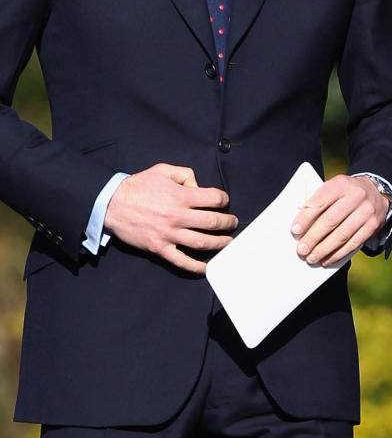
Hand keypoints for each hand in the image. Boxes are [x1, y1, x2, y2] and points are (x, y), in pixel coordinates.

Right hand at [104, 163, 236, 273]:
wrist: (112, 204)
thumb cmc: (138, 186)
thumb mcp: (163, 170)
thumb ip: (185, 174)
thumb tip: (199, 187)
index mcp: (181, 196)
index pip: (214, 199)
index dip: (223, 199)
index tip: (224, 201)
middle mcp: (178, 216)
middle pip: (213, 222)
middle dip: (228, 222)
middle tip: (233, 222)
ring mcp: (169, 234)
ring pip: (202, 242)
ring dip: (220, 243)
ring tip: (229, 242)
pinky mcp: (160, 248)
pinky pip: (181, 261)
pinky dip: (196, 266)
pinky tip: (207, 267)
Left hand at [290, 174, 389, 266]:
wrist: (376, 191)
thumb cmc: (346, 192)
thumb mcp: (334, 187)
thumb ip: (319, 201)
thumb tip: (301, 225)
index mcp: (341, 184)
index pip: (320, 202)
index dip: (306, 217)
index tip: (295, 230)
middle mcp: (356, 196)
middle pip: (330, 220)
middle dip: (313, 237)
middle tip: (301, 250)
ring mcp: (366, 212)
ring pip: (342, 235)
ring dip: (324, 250)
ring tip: (312, 258)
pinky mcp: (373, 226)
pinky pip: (353, 243)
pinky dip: (338, 254)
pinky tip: (327, 259)